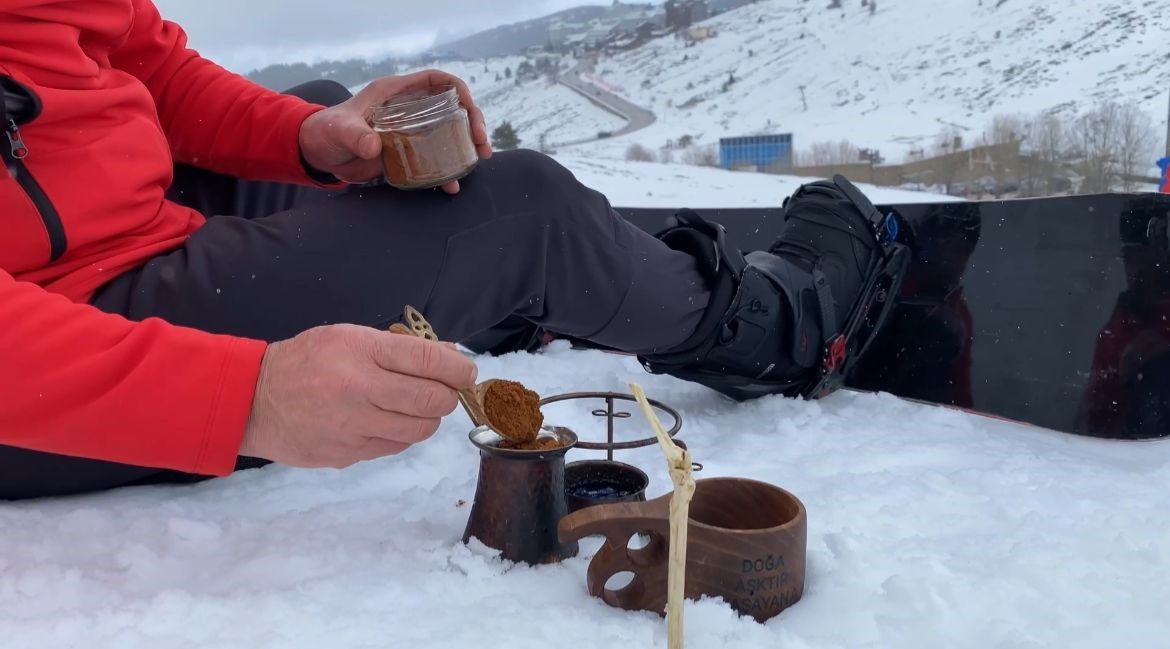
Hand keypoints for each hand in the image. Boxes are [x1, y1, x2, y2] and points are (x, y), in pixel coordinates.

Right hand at [240, 324, 477, 468]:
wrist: (254, 399)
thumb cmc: (307, 361)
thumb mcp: (350, 337)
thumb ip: (400, 348)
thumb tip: (449, 358)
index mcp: (361, 351)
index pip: (429, 361)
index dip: (458, 369)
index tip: (466, 373)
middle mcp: (359, 389)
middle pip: (432, 400)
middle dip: (447, 396)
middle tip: (442, 392)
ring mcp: (353, 426)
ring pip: (419, 429)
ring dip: (427, 419)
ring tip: (414, 407)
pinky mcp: (348, 453)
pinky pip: (394, 447)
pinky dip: (401, 435)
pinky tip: (387, 422)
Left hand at [298, 70, 492, 192]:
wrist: (319, 154)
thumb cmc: (327, 131)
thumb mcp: (339, 130)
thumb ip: (355, 135)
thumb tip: (373, 146)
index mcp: (396, 93)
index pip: (436, 80)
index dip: (457, 88)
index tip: (469, 106)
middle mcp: (409, 109)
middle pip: (451, 107)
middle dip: (472, 122)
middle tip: (481, 143)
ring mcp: (411, 131)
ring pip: (448, 133)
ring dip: (466, 145)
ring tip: (478, 159)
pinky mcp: (407, 153)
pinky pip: (433, 159)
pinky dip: (446, 171)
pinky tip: (453, 185)